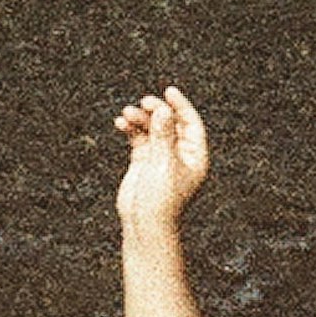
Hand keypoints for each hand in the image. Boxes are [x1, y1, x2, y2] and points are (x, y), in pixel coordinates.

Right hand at [113, 86, 209, 226]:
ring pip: (152, 129)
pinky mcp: (144, 162)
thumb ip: (163, 135)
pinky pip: (139, 138)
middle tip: (144, 102)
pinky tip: (121, 123)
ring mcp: (161, 157)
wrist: (145, 225)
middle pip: (171, 123)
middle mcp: (179, 154)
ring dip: (140, 119)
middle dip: (157, 111)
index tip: (169, 91)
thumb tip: (163, 110)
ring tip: (126, 114)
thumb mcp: (164, 163)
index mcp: (195, 156)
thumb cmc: (161, 199)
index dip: (181, 106)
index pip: (191, 123)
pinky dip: (131, 129)